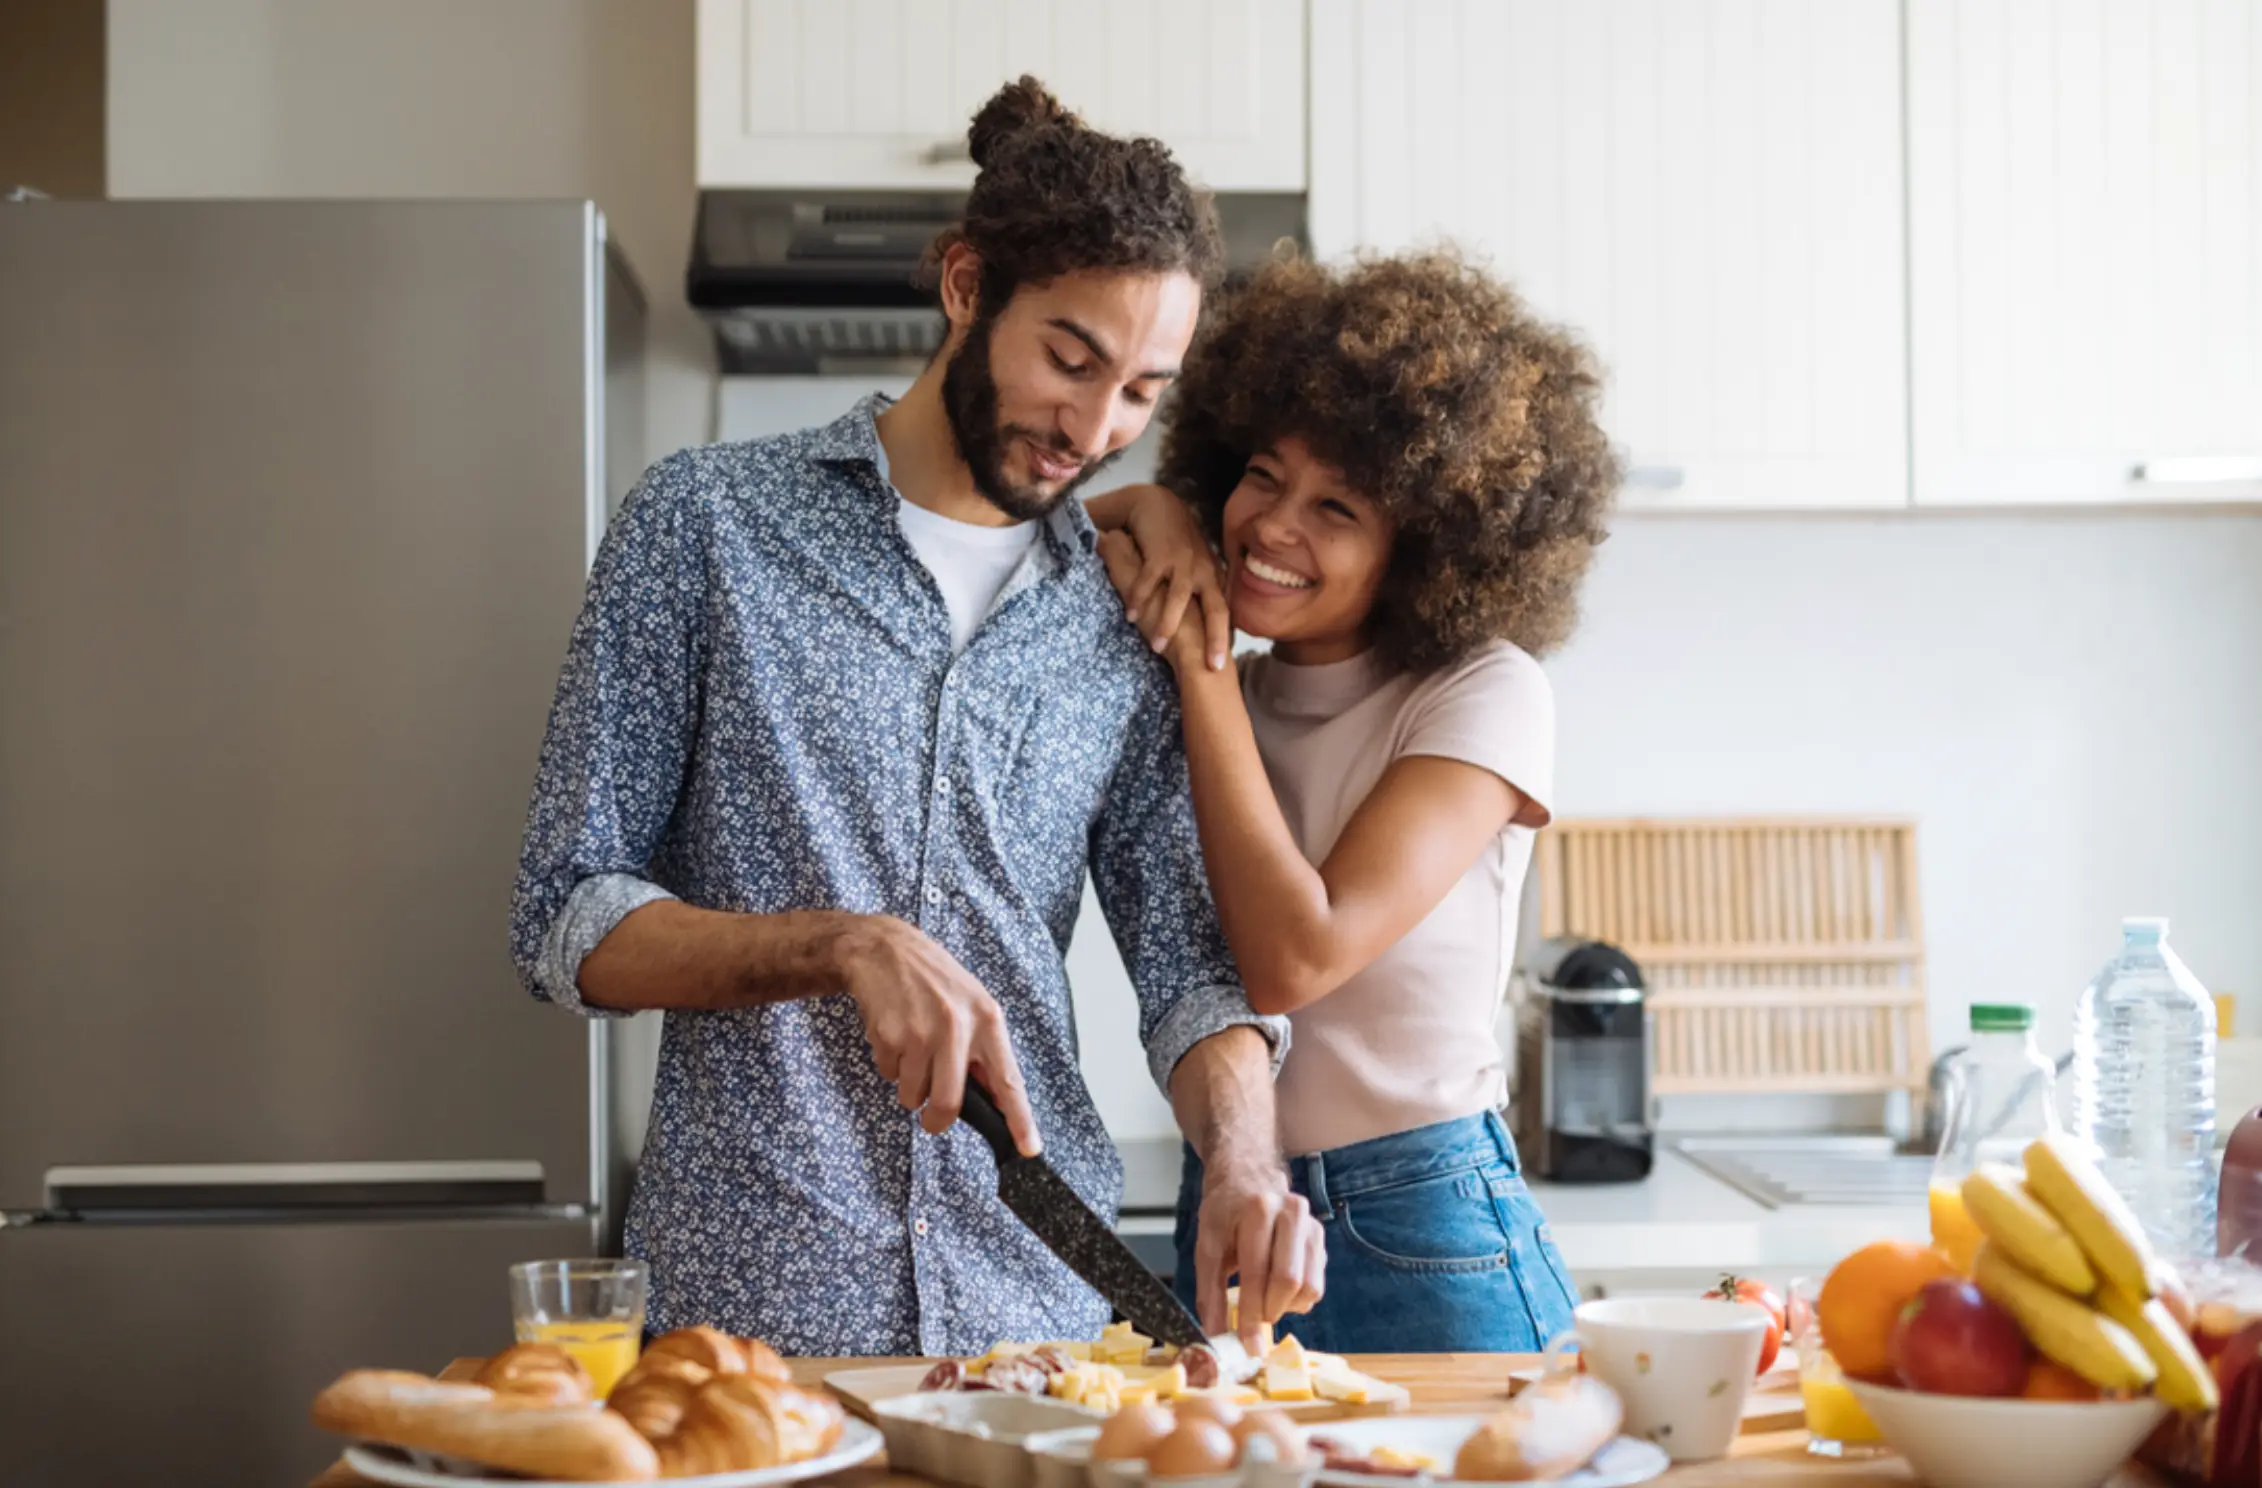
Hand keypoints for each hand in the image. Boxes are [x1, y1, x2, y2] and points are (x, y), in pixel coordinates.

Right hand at [831, 915, 1040, 1154]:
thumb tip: (993, 1096)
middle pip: (950, 1103)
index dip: (1019, 1119)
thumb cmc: (934, 979)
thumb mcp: (972, 1003)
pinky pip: (890, 1075)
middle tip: (932, 1120)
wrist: (885, 949)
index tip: (1029, 1147)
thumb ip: (984, 1048)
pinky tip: (894, 1034)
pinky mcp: (890, 1036)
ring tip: (910, 1048)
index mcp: (987, 1020)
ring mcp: (922, 1033)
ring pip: (914, 1095)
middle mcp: (958, 1028)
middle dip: (937, 1120)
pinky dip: (891, 1065)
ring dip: (910, 1086)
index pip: (1008, 1080)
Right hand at [1092, 485, 1230, 670]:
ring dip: (1168, 623)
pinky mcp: (1160, 553)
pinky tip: (1130, 615)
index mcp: (1212, 577)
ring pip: (1179, 597)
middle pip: (1216, 607)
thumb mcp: (1194, 566)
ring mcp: (1182, 561)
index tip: (1222, 665)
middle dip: (1215, 636)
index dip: (1225, 638)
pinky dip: (1140, 599)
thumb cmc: (1175, 543)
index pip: (1224, 613)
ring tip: (1157, 647)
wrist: (1158, 505)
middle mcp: (1203, 571)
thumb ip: (1199, 591)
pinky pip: (1149, 581)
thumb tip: (1205, 625)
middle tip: (1213, 665)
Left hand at [1193, 1162, 1325, 1349]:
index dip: (1251, 1313)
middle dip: (1270, 1311)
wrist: (1248, 1177)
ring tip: (1263, 1302)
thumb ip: (1210, 1291)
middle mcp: (1290, 1212)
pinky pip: (1316, 1284)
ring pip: (1309, 1286)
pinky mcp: (1320, 1238)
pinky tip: (1276, 1289)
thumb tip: (1215, 1335)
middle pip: (1289, 1280)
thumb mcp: (1207, 1246)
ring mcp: (1311, 1224)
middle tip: (1254, 1323)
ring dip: (1285, 1307)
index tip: (1246, 1344)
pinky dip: (1296, 1299)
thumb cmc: (1225, 1213)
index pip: (1257, 1272)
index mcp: (1257, 1210)